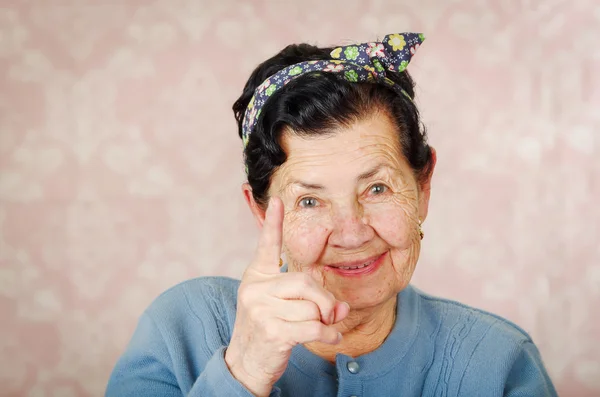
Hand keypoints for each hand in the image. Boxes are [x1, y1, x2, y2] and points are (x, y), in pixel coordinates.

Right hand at [225, 197, 348, 396]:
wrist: (245, 362)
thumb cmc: (267, 328)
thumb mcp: (282, 305)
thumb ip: (310, 298)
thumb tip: (341, 307)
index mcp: (257, 276)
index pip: (266, 245)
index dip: (273, 222)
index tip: (278, 200)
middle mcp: (255, 288)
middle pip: (306, 283)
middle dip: (324, 301)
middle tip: (330, 314)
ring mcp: (260, 309)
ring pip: (312, 308)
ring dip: (323, 322)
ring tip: (316, 329)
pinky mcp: (272, 331)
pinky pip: (314, 327)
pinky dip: (329, 335)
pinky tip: (331, 338)